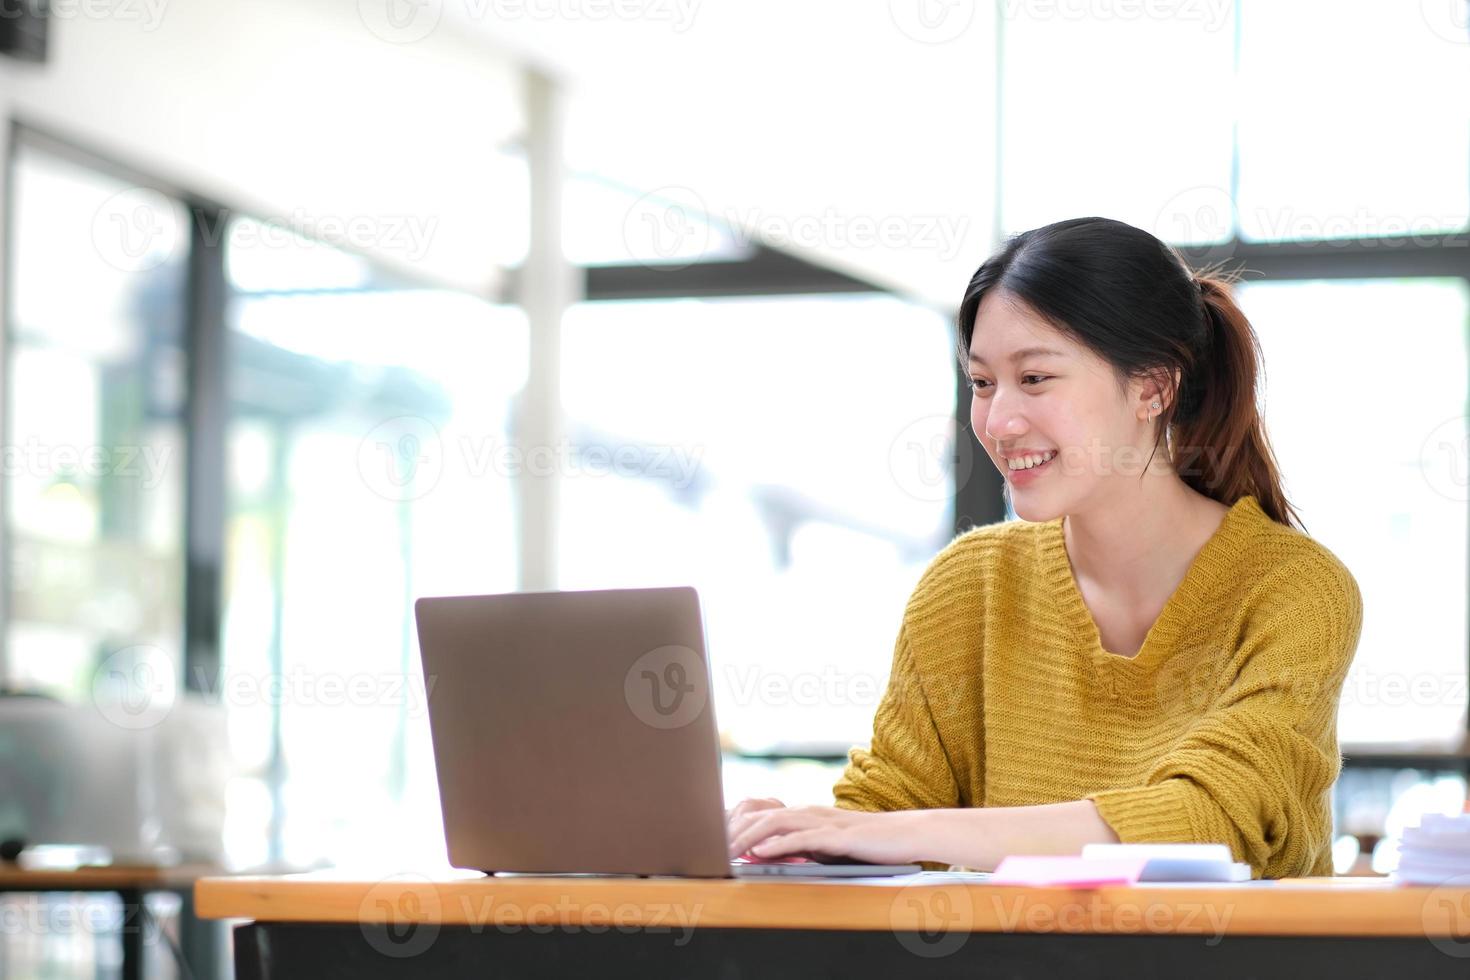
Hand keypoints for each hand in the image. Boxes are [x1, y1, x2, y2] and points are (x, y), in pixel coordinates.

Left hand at [726, 803, 922, 865]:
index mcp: (803, 814)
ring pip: (776, 824)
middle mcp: (809, 813)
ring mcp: (823, 822)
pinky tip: (760, 853)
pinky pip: (803, 839)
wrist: (903, 835)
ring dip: (748, 838)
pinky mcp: (838, 836)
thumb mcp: (823, 845)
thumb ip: (796, 847)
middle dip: (733, 832)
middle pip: (761, 816)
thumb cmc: (864, 843)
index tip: (713, 841)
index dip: (734, 825)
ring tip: (727, 852)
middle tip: (711, 849)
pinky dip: (778, 845)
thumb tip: (763, 855)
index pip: (760, 814)